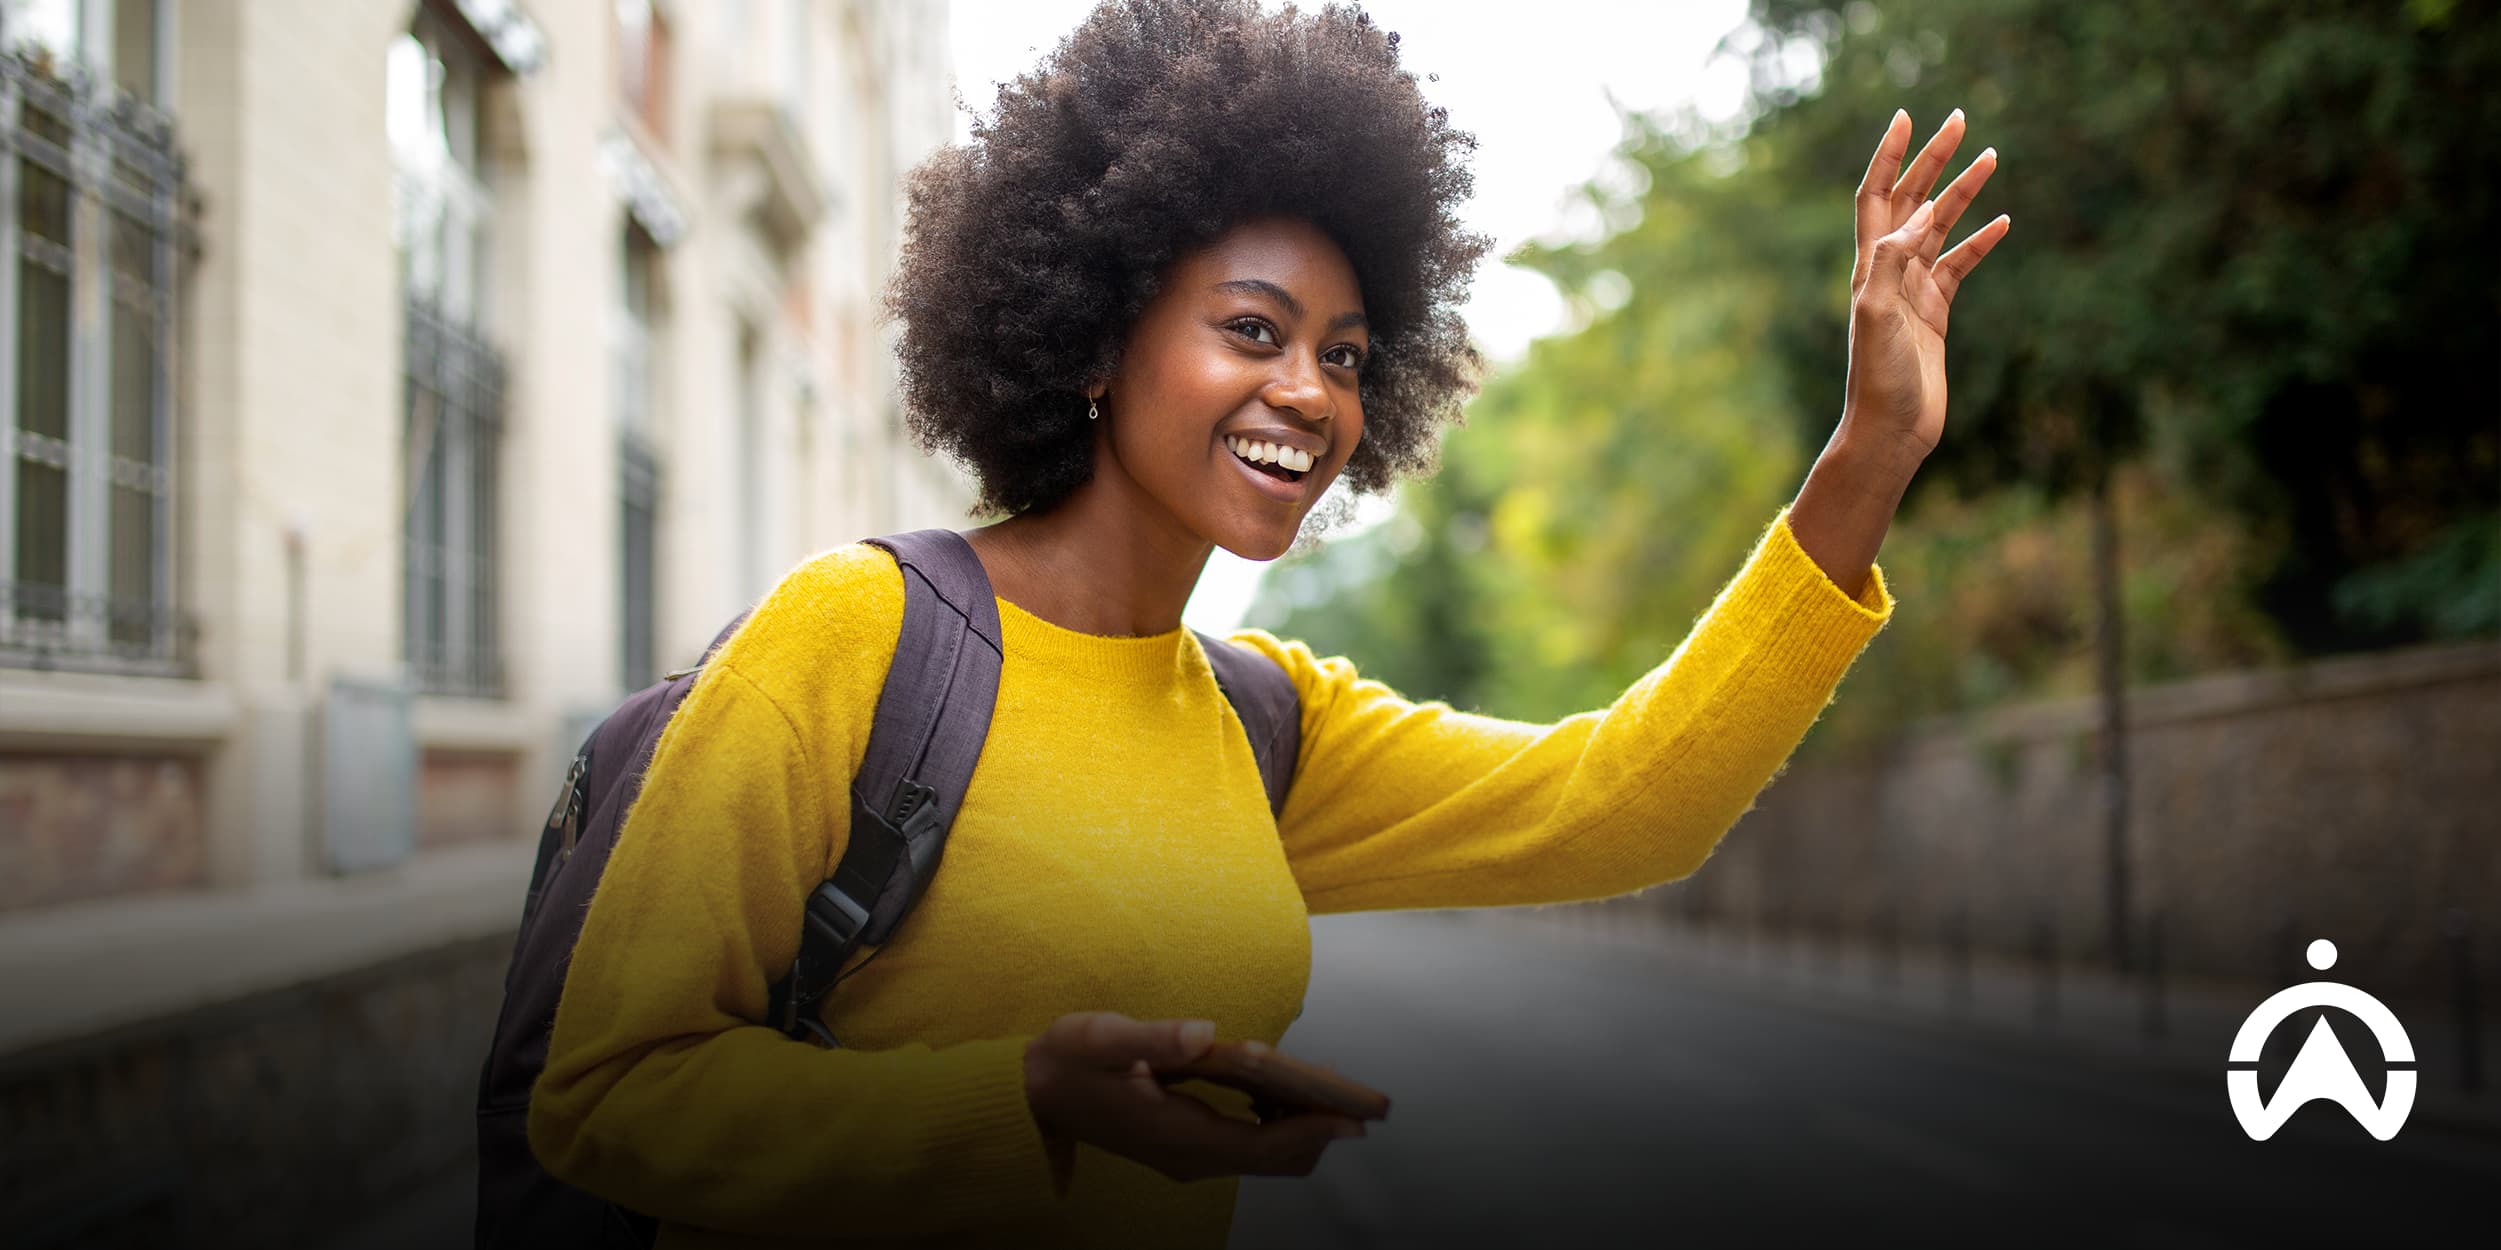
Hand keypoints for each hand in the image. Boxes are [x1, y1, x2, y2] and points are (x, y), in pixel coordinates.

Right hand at [1023, 1012, 1365, 1182]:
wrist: (1033, 1093)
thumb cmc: (1068, 1061)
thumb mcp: (1102, 1039)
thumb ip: (1154, 1038)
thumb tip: (1202, 1033)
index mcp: (1178, 1134)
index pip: (1265, 1144)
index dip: (1314, 1129)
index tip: (1355, 1115)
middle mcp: (1191, 1156)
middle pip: (1277, 1158)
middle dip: (1320, 1130)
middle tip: (1357, 1097)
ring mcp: (1189, 1155)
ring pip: (1267, 1155)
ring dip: (1301, 1126)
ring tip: (1326, 1085)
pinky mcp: (1186, 1146)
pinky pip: (1249, 1144)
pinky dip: (1277, 1122)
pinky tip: (1283, 1087)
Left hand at [1844, 108, 2009, 469]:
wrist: (1892, 430)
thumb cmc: (1878, 378)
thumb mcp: (1878, 315)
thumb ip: (1891, 262)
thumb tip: (1919, 217)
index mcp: (1869, 265)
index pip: (1878, 195)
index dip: (1890, 156)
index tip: (1907, 117)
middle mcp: (1888, 270)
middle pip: (1912, 200)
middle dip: (1933, 159)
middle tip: (1960, 119)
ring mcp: (1914, 290)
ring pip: (1942, 228)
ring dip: (1964, 192)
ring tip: (1992, 157)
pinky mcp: (1937, 313)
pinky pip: (1960, 266)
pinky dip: (1981, 242)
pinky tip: (2005, 221)